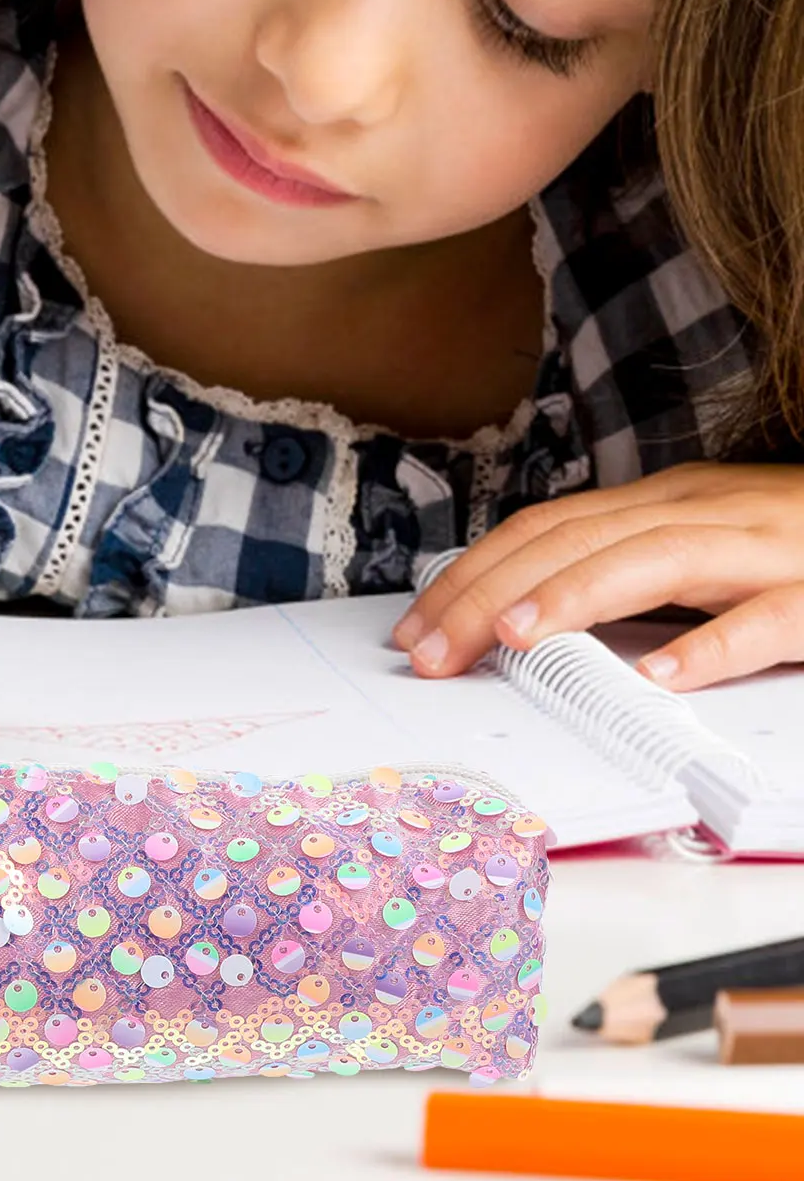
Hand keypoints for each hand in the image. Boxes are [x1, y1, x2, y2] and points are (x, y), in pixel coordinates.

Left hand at [389, 461, 803, 691]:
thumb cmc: (786, 545)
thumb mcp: (687, 548)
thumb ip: (613, 572)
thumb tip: (513, 615)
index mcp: (658, 506)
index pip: (539, 530)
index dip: (467, 577)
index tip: (414, 631)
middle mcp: (697, 513)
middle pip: (572, 541)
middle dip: (487, 596)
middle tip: (430, 653)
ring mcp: (760, 549)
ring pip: (654, 560)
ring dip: (574, 597)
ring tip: (513, 638)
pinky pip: (766, 616)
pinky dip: (713, 643)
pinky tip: (664, 674)